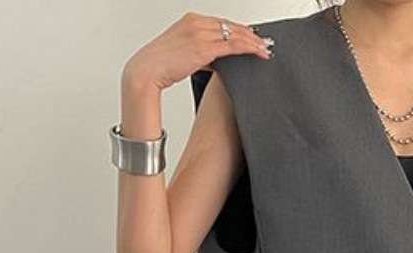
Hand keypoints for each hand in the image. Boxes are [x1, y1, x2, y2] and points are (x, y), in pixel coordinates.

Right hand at [122, 12, 273, 92]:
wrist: (147, 71)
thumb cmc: (162, 64)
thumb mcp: (185, 53)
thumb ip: (202, 52)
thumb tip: (217, 61)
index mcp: (191, 20)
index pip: (223, 23)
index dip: (240, 31)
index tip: (252, 38)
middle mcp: (197, 23)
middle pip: (231, 26)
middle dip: (250, 35)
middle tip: (264, 43)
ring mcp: (201, 33)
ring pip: (235, 34)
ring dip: (253, 41)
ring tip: (265, 49)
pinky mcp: (204, 47)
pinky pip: (233, 45)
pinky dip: (248, 48)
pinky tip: (258, 52)